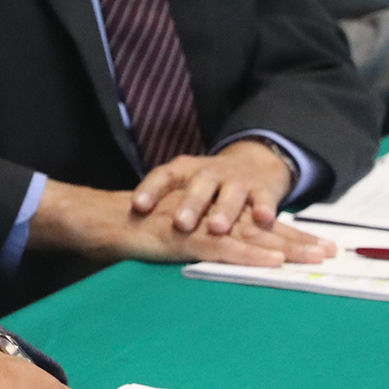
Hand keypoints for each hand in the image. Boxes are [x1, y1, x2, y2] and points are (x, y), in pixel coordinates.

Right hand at [30, 178, 334, 266]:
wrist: (104, 221)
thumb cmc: (137, 232)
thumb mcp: (177, 238)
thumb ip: (202, 244)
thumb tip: (226, 259)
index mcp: (213, 217)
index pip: (259, 225)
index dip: (290, 234)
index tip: (321, 246)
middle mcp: (211, 217)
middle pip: (264, 228)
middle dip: (300, 240)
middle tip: (332, 253)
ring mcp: (200, 226)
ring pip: (251, 235)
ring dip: (286, 246)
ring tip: (315, 257)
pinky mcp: (186, 239)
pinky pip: (223, 248)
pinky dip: (250, 254)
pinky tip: (273, 261)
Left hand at [130, 140, 292, 234]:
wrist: (254, 162)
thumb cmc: (208, 183)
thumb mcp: (184, 187)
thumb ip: (162, 204)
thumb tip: (122, 226)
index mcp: (185, 171)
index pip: (163, 176)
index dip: (150, 190)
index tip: (137, 206)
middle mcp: (209, 173)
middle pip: (198, 186)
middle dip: (189, 205)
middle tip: (180, 224)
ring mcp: (237, 180)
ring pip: (230, 194)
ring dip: (224, 210)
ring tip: (217, 227)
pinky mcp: (263, 189)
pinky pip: (264, 199)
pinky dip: (265, 208)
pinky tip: (263, 219)